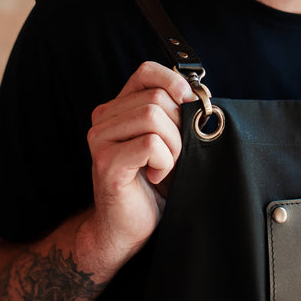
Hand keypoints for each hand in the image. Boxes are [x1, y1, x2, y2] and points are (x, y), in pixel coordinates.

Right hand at [84, 61, 195, 267]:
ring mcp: (100, 140)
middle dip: (179, 127)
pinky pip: (150, 144)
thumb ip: (175, 115)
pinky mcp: (107, 162)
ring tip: (165, 167)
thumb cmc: (151, 185)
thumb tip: (200, 96)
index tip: (190, 104)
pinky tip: (155, 176)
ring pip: (153, 117)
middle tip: (176, 155)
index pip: (146, 72)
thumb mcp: (168, 142)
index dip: (173, 82)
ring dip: (173, 147)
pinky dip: (164, 162)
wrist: (127, 228)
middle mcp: (103, 119)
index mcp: (117, 108)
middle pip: (156, 98)